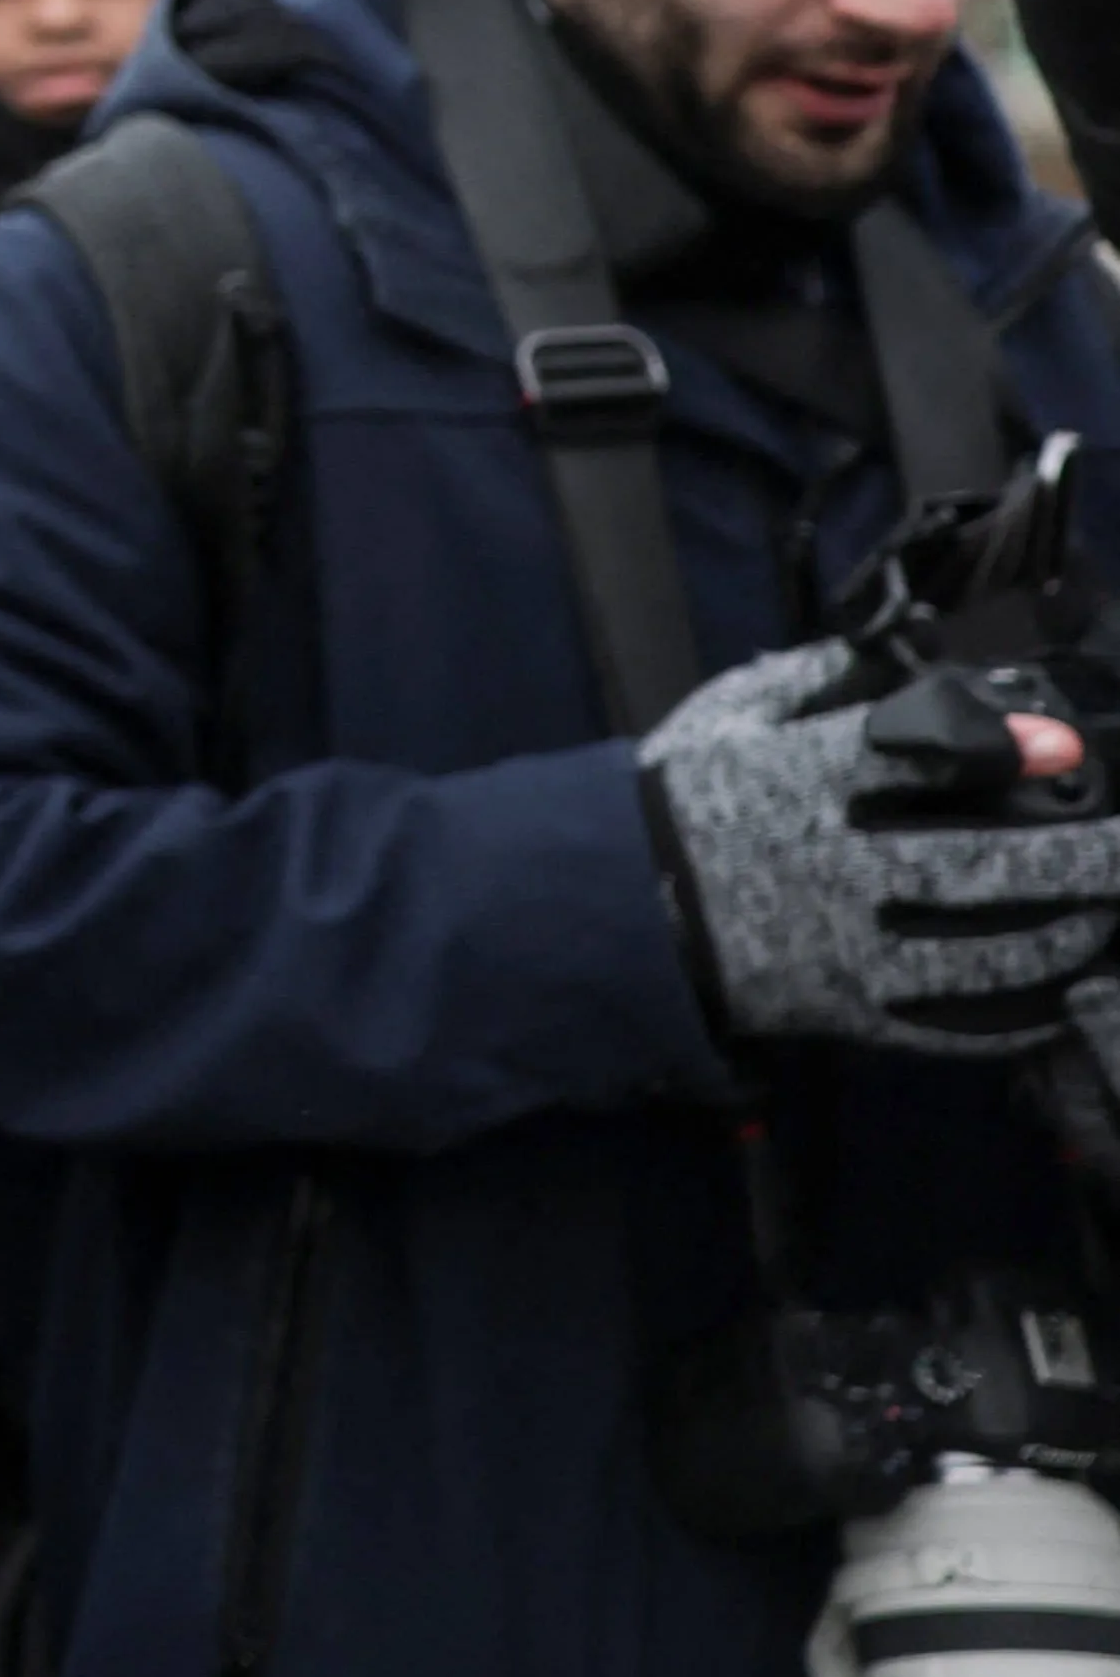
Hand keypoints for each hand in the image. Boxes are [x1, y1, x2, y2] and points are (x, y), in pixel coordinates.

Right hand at [644, 642, 1119, 1058]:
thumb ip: (799, 680)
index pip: (910, 754)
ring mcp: (840, 947)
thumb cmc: (672, 806)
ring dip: (1061, 935)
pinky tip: (1060, 993)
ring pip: (978, 954)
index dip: (998, 745)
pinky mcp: (842, 1009)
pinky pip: (945, 1026)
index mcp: (795, 783)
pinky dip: (1015, 1017)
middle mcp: (829, 867)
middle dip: (1074, 856)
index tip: (1060, 745)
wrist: (607, 911)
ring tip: (1105, 915)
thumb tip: (881, 650)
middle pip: (975, 863)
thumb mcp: (718, 720)